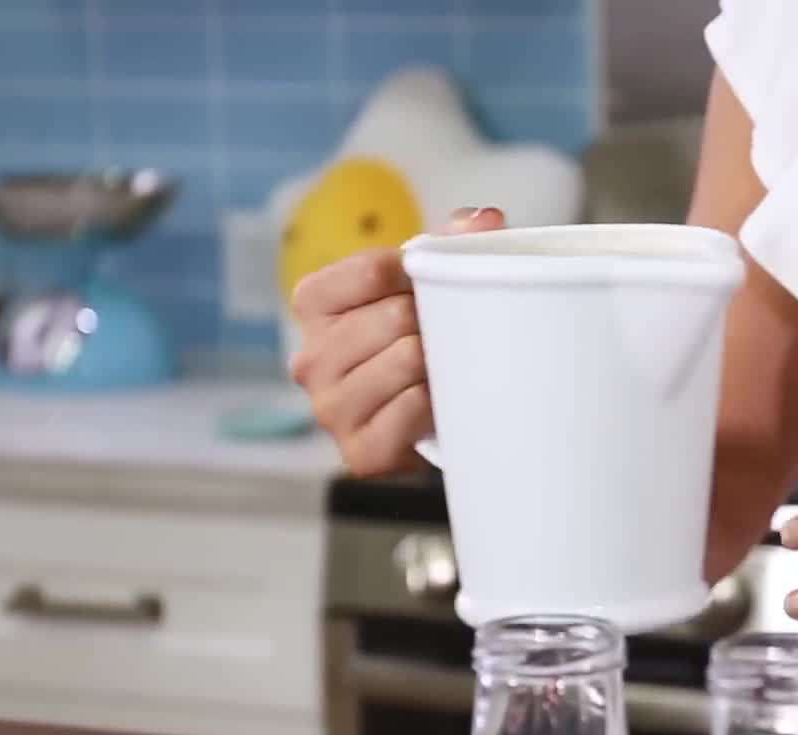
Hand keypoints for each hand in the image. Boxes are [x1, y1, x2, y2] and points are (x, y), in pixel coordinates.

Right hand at [290, 206, 505, 474]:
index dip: (416, 273)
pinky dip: (435, 402)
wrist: (423, 428)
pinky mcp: (359, 451)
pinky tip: (437, 402)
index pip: (370, 271)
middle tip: (446, 335)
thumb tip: (488, 219)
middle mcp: (309, 357)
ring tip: (443, 368)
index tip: (434, 285)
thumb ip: (450, 243)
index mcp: (313, 305)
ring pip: (405, 361)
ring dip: (438, 362)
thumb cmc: (418, 344)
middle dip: (432, 323)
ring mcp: (330, 408)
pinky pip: (412, 409)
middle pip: (393, 317)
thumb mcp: (425, 286)